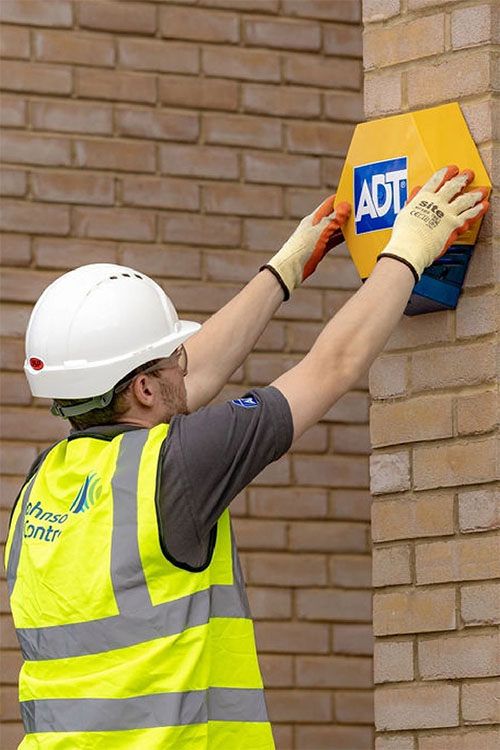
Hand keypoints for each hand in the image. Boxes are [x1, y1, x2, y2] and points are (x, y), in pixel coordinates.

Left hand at [261, 195, 350, 299]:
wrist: (291, 269)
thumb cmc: (302, 249)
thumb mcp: (320, 232)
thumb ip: (333, 220)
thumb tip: (346, 205)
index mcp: (313, 219)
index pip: (329, 204)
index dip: (341, 198)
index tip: (354, 195)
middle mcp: (316, 226)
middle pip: (334, 215)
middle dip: (346, 212)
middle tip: (362, 210)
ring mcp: (318, 238)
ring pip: (335, 228)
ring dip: (345, 226)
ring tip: (359, 222)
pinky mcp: (320, 248)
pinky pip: (334, 240)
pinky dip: (342, 237)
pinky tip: (351, 236)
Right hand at [378, 165, 489, 281]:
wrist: (410, 247)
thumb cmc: (404, 235)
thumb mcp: (404, 214)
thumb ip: (412, 201)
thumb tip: (415, 192)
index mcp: (423, 198)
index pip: (436, 180)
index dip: (445, 173)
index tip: (451, 169)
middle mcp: (437, 202)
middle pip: (453, 186)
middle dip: (462, 179)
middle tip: (468, 174)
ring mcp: (447, 213)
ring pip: (464, 199)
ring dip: (474, 194)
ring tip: (482, 190)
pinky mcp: (454, 224)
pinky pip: (469, 215)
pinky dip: (478, 210)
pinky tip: (484, 206)